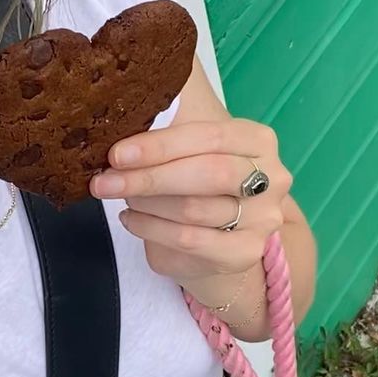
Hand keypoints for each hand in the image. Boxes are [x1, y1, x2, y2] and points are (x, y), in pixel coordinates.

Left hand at [90, 118, 290, 282]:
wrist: (219, 237)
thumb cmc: (198, 182)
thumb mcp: (190, 150)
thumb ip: (168, 134)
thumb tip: (118, 124)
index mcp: (259, 140)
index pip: (210, 136)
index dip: (160, 145)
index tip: (117, 153)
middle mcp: (272, 178)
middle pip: (208, 174)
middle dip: (150, 177)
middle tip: (106, 181)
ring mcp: (262, 219)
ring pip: (193, 209)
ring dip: (146, 203)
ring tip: (120, 196)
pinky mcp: (244, 252)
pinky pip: (188, 240)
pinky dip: (151, 229)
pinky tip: (131, 220)